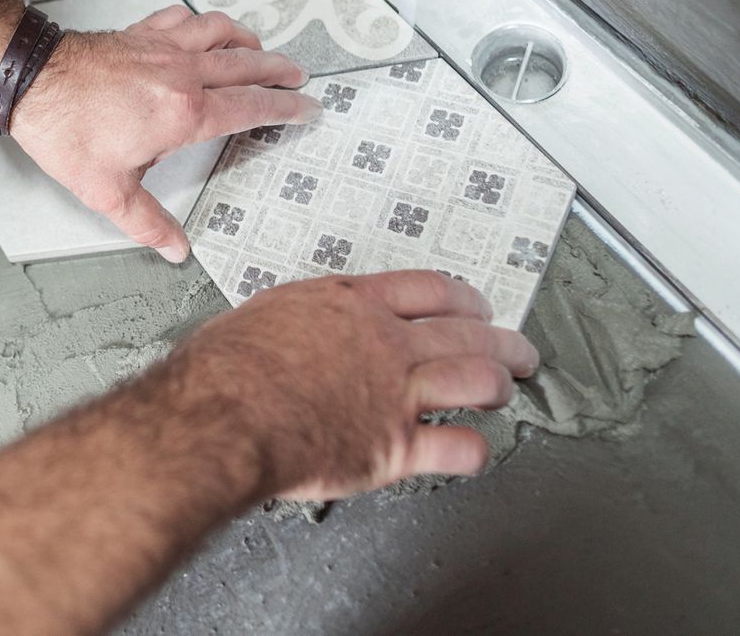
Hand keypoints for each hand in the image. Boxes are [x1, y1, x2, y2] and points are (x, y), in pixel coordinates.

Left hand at [8, 5, 319, 262]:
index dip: (284, 109)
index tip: (306, 109)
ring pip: (221, 34)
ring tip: (262, 51)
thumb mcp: (108, 190)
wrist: (30, 81)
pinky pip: (184, 18)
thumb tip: (175, 248)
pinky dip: (204, 22)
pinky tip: (206, 29)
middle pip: (247, 66)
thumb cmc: (65, 131)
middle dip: (279, 71)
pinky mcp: (140, 33)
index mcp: (183, 113)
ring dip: (249, 41)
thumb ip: (148, 221)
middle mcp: (181, 73)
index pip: (250, 108)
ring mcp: (161, 47)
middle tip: (300, 77)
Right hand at [163, 270, 538, 501]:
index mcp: (353, 303)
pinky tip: (475, 450)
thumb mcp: (267, 314)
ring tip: (505, 391)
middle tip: (516, 349)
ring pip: (479, 380)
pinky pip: (458, 448)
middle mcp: (386, 343)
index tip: (474, 305)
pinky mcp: (396, 447)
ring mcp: (397, 394)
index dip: (463, 298)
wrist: (223, 415)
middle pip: (468, 331)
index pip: (430, 289)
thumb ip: (302, 319)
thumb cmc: (227, 368)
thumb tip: (294, 328)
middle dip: (502, 340)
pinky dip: (475, 450)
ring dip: (500, 385)